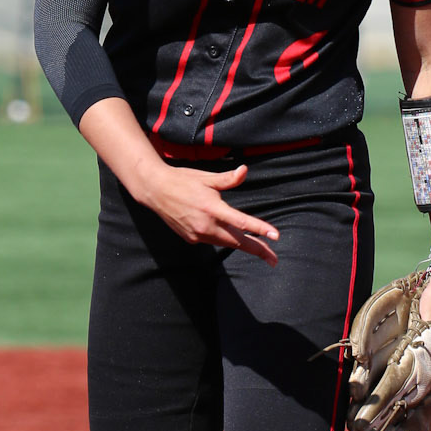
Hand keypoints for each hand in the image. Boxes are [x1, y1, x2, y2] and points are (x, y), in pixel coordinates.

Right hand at [136, 158, 279, 263]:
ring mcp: (197, 234)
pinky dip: (225, 239)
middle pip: (237, 241)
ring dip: (243, 246)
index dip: (260, 229)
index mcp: (212, 208)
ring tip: (262, 252)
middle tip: (274, 260)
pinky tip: (232, 237)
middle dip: (258, 250)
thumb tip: (244, 171)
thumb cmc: (183, 180)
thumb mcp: (207, 178)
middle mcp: (205, 225)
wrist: (155, 190)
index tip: (276, 236)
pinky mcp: (191, 238)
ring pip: (226, 243)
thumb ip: (228, 179)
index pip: (241, 221)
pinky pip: (213, 240)